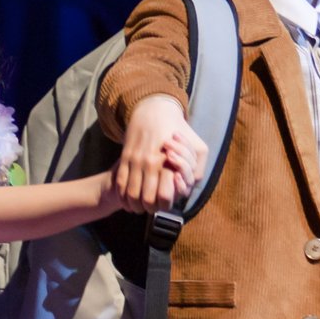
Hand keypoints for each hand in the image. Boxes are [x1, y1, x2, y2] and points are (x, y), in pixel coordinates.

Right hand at [115, 95, 208, 211]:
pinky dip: (123, 195)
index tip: (165, 206)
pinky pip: (121, 183)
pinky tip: (128, 199)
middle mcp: (150, 162)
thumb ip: (198, 170)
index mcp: (169, 162)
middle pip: (146, 199)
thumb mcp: (198, 146)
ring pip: (131, 194)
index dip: (165, 206)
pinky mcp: (125, 157)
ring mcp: (135, 160)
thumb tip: (189, 188)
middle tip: (152, 209)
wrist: (153, 109)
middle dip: (149, 209)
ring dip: (135, 205)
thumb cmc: (178, 130)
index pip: (164, 196)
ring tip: (140, 207)